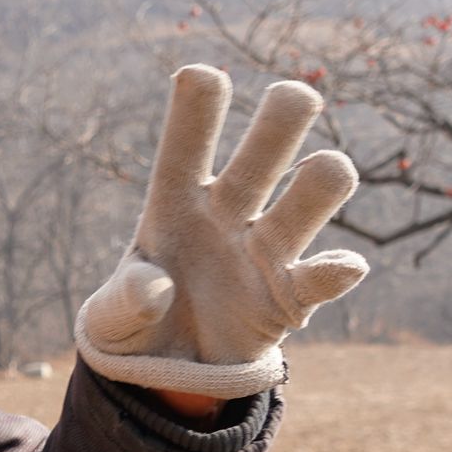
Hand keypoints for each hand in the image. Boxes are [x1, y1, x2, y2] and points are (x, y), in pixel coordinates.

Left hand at [75, 65, 367, 398]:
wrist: (171, 373)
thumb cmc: (136, 325)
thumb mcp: (110, 321)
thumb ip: (124, 302)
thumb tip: (156, 288)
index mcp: (175, 200)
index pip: (187, 140)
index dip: (198, 104)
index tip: (203, 77)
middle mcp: (229, 210)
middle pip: (267, 144)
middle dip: (286, 113)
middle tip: (296, 98)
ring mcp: (266, 248)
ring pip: (314, 191)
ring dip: (324, 179)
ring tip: (324, 172)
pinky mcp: (291, 295)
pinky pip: (324, 275)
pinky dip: (338, 270)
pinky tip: (341, 268)